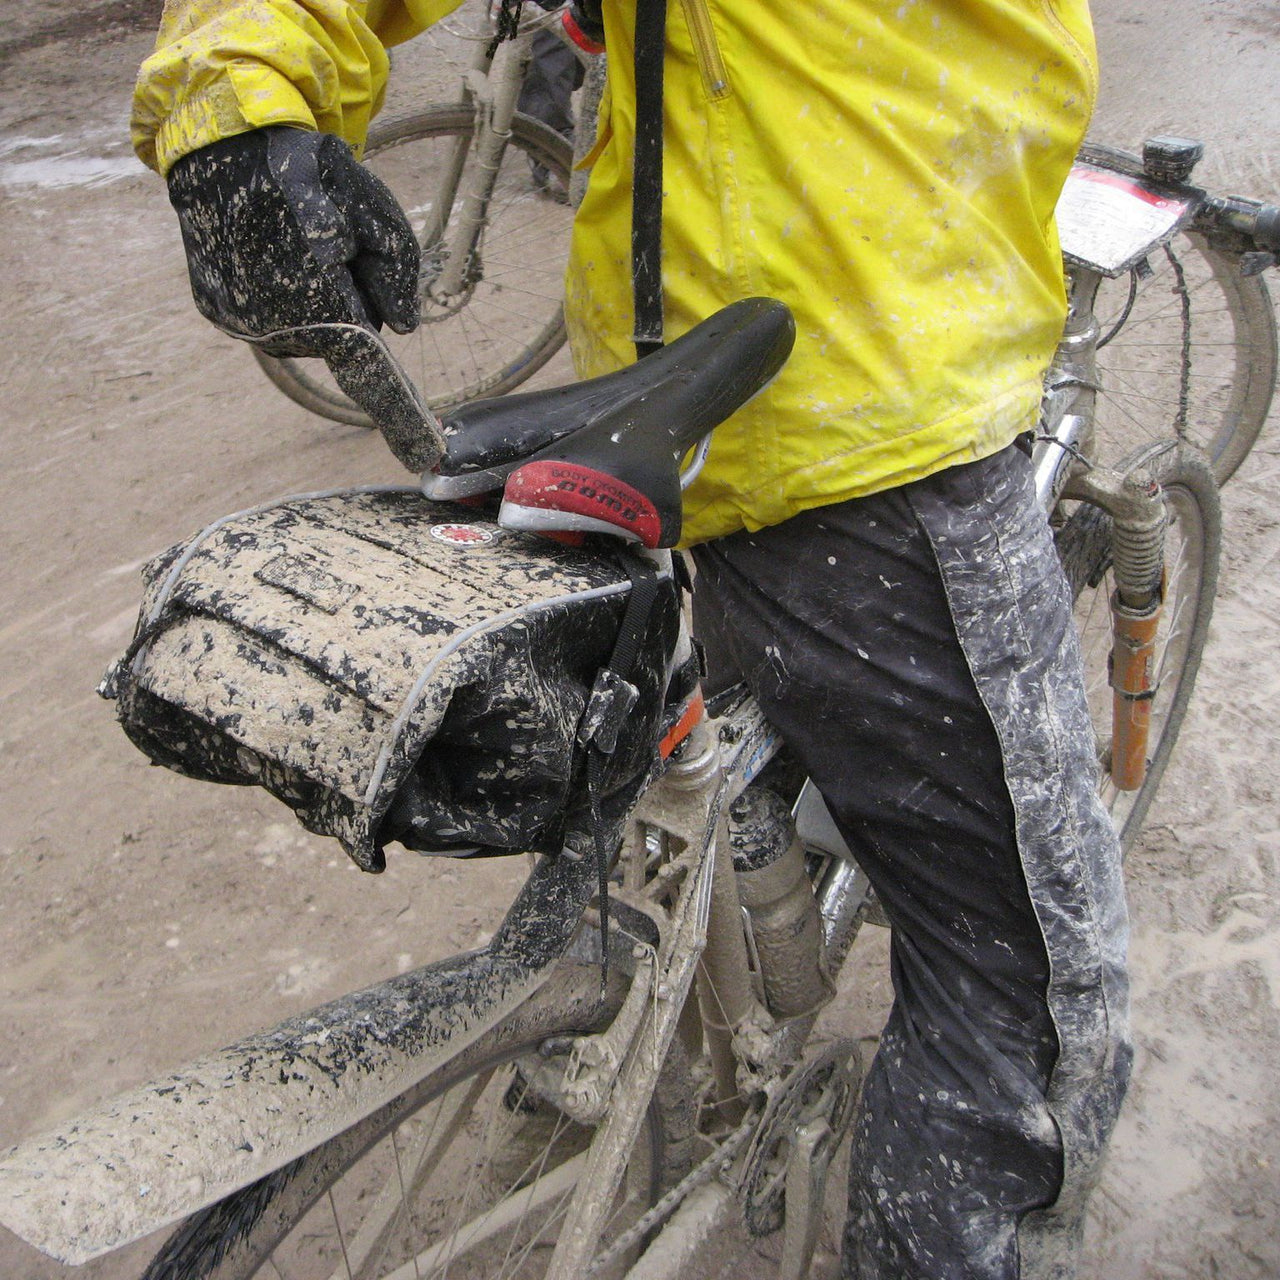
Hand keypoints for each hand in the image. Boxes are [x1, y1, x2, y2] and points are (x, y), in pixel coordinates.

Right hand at [167, 127, 443, 467]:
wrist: (218, 142)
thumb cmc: (306, 172)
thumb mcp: (371, 207)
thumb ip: (397, 268)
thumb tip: (402, 326)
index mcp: (323, 306)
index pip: (372, 378)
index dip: (402, 420)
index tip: (424, 457)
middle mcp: (277, 329)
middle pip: (342, 337)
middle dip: (349, 298)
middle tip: (330, 238)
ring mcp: (241, 323)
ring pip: (306, 330)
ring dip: (312, 294)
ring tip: (292, 236)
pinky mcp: (216, 312)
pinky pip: (269, 316)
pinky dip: (278, 289)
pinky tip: (264, 244)